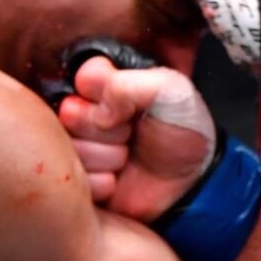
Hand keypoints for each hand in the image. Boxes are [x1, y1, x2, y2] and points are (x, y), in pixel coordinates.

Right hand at [58, 56, 214, 220]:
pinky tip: (118, 180)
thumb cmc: (183, 131)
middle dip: (110, 129)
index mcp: (105, 84)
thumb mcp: (171, 90)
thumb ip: (128, 84)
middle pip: (70, 113)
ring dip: (107, 157)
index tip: (131, 108)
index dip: (108, 95)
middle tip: (132, 134)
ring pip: (68, 148)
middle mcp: (84, 114)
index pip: (84, 77)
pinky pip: (70, 180)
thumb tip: (97, 111)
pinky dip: (101, 184)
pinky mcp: (74, 182)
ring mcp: (76, 148)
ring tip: (128, 157)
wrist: (192, 181)